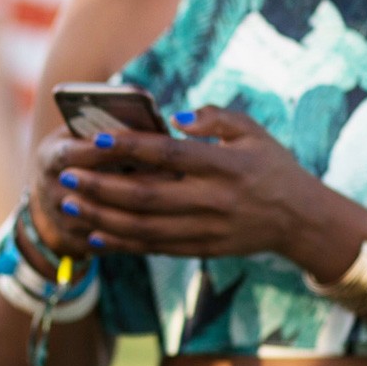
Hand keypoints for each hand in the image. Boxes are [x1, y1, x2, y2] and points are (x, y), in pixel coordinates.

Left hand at [46, 106, 333, 261]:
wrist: (300, 219)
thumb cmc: (271, 166)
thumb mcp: (253, 132)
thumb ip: (215, 118)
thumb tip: (175, 116)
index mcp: (225, 165)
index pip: (169, 154)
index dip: (130, 147)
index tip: (95, 140)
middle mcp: (214, 200)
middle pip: (147, 196)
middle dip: (101, 187)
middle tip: (66, 175)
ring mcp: (207, 229)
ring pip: (145, 228)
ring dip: (102, 217)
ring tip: (69, 204)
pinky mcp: (202, 249)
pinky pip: (154, 249)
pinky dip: (121, 243)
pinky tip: (93, 233)